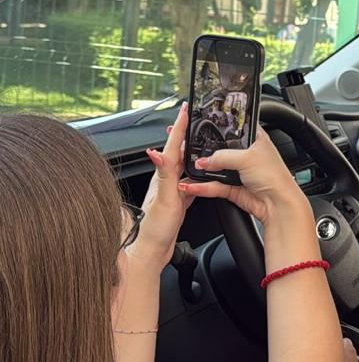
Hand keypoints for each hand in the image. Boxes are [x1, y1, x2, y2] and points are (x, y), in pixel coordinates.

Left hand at [132, 102, 188, 273]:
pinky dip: (196, 173)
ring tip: (200, 138)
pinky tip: (201, 174)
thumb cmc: (155, 230)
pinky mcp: (178, 202)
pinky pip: (189, 182)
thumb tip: (157, 152)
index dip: (180, 126)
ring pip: (184, 166)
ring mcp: (171, 191)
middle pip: (178, 151)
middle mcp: (165, 181)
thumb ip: (164, 175)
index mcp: (163, 177)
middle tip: (193, 116)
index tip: (186, 109)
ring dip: (191, 151)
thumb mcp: (164, 200)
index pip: (172, 146)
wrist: (153, 253)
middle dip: (185, 133)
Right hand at [178, 126, 309, 226]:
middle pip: (221, 149)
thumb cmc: (274, 177)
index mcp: (254, 139)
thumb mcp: (246, 158)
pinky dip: (203, 186)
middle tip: (191, 152)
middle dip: (206, 152)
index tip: (202, 128)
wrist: (278, 205)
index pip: (235, 128)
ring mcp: (239, 172)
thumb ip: (221, 156)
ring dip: (203, 170)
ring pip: (216, 169)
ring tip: (188, 168)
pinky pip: (214, 185)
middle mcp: (246, 155)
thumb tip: (203, 160)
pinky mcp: (233, 188)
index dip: (220, 127)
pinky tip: (193, 185)